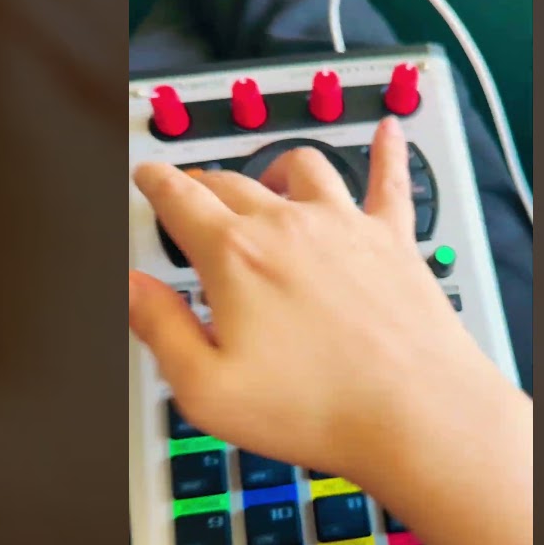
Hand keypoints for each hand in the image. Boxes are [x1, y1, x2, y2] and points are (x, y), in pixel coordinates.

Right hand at [130, 117, 513, 483]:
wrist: (413, 413)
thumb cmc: (317, 407)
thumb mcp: (206, 388)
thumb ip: (160, 327)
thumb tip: (130, 286)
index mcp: (236, 256)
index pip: (180, 199)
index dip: (156, 183)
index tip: (148, 176)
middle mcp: (289, 226)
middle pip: (233, 183)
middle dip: (204, 183)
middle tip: (194, 193)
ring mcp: (345, 227)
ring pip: (303, 168)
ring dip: (276, 168)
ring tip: (269, 180)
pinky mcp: (393, 241)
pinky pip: (390, 181)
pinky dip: (387, 152)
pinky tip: (389, 131)